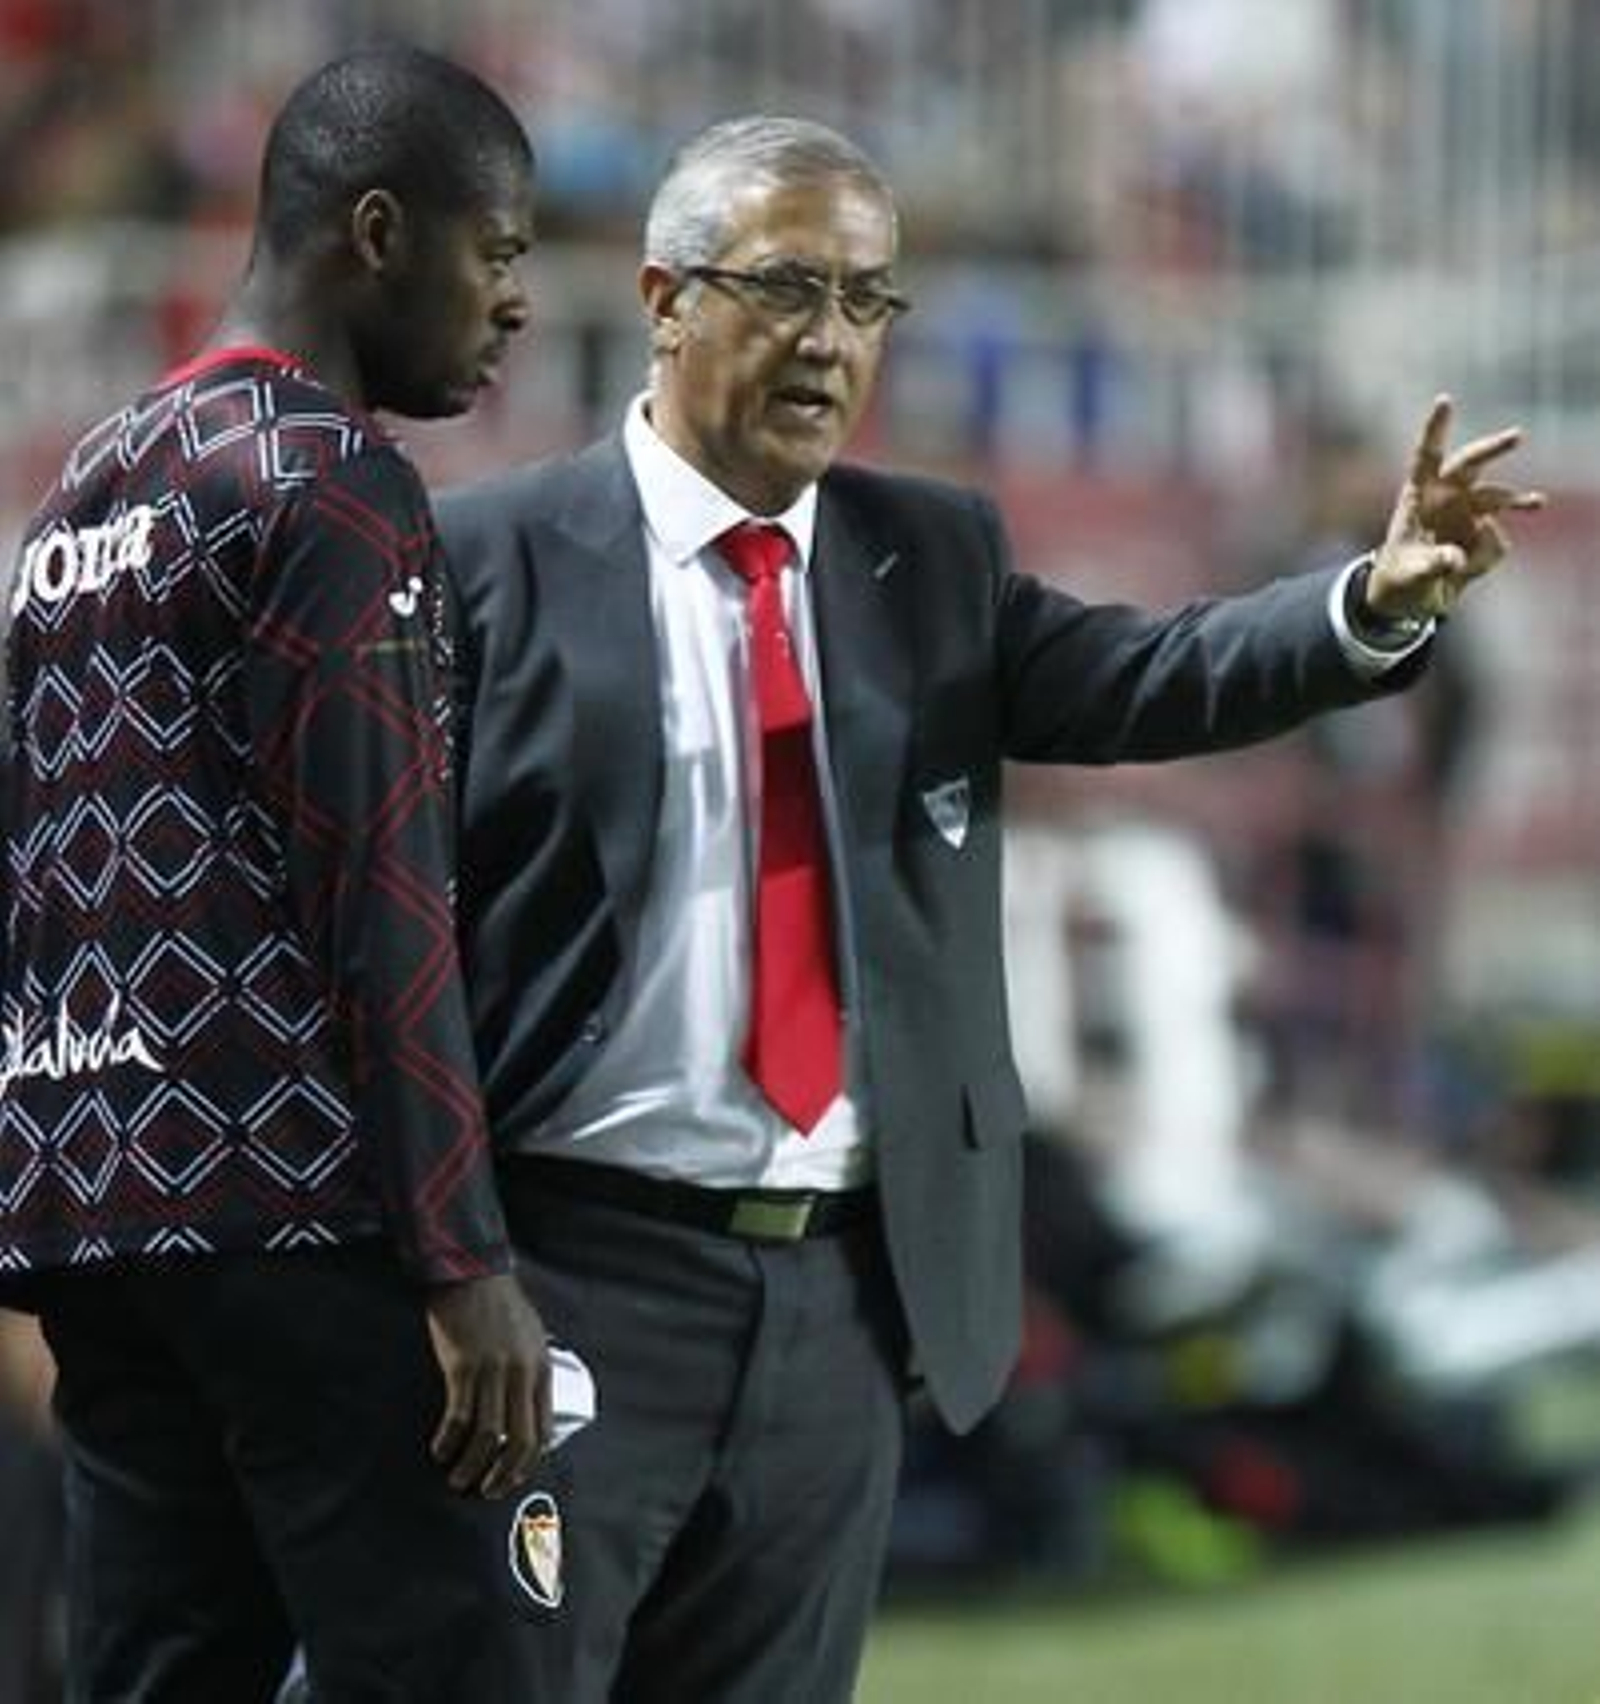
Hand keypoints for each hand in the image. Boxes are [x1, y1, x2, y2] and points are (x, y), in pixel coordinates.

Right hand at [425, 1270, 551, 1497]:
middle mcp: (521, 1374)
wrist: (473, 1274)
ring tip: (459, 1479)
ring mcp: (492, 1371)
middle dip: (504, 1474)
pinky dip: (449, 1441)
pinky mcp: (462, 1368)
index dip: (528, 1461)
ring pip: (488, 1436)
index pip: (543, 1429)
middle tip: (488, 1490)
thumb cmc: (501, 1305)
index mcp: (540, 1368)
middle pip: (519, 1440)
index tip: (513, 1476)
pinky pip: (458, 1417)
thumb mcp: (532, 1337)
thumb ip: (531, 1372)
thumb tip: (528, 1408)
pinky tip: (440, 1450)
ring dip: (472, 1465)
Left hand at [1368, 393, 1544, 622]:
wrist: (1410, 599)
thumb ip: (1430, 566)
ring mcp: (1467, 514)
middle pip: (1471, 465)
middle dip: (1493, 450)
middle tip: (1517, 436)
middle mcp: (1445, 498)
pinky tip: (1464, 571)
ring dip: (1516, 500)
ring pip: (1496, 499)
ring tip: (1537, 503)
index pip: (1426, 458)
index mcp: (1417, 497)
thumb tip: (1456, 559)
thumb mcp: (1408, 576)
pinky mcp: (1482, 533)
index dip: (1436, 429)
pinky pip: (1496, 542)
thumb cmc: (1398, 580)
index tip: (1445, 400)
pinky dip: (1484, 560)